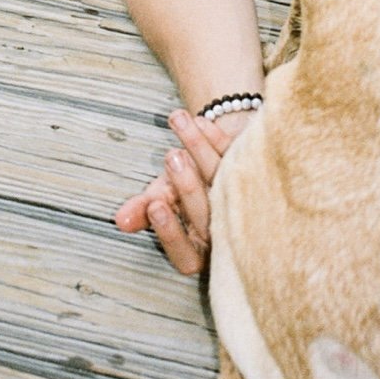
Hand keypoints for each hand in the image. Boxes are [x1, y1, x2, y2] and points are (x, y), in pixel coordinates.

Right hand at [114, 107, 254, 275]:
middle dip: (187, 186)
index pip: (186, 256)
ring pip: (222, 180)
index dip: (170, 233)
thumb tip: (120, 220)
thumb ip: (143, 209)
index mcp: (201, 250)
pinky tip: (200, 122)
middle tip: (172, 159)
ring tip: (178, 125)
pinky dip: (217, 136)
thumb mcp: (163, 197)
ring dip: (199, 148)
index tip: (154, 205)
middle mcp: (225, 232)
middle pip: (207, 217)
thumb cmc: (187, 184)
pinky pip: (237, 156)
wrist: (218, 154)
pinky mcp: (259, 174)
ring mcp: (247, 204)